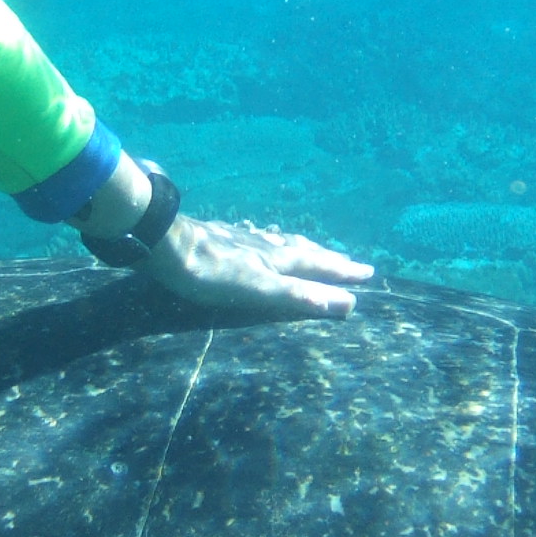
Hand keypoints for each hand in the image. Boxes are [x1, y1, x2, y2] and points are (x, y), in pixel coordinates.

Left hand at [141, 214, 372, 318]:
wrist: (166, 243)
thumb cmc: (212, 274)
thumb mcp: (261, 291)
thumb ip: (301, 297)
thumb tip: (348, 302)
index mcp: (278, 259)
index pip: (319, 266)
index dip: (343, 272)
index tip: (369, 273)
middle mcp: (266, 245)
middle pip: (304, 250)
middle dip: (329, 258)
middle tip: (351, 261)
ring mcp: (243, 238)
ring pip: (281, 241)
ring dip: (301, 246)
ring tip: (312, 247)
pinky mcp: (221, 236)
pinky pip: (255, 236)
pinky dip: (267, 238)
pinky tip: (259, 234)